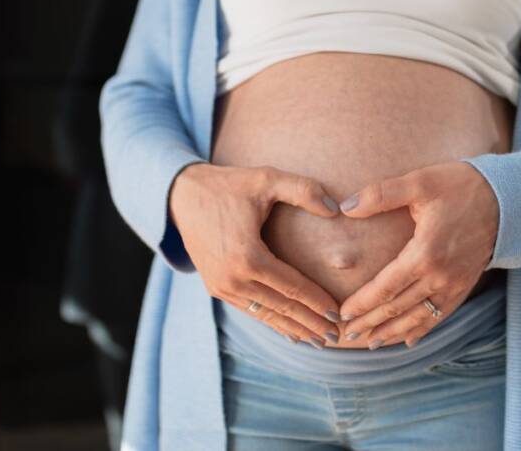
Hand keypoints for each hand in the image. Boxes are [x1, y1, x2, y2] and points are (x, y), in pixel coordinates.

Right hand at [170, 163, 342, 346]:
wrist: (182, 196)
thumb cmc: (228, 185)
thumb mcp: (266, 179)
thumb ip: (303, 190)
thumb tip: (335, 209)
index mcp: (248, 257)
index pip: (292, 287)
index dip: (317, 302)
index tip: (339, 314)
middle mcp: (233, 279)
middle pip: (281, 308)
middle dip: (310, 324)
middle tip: (336, 336)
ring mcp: (222, 287)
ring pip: (265, 314)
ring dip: (292, 329)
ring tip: (318, 340)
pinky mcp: (215, 288)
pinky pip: (250, 310)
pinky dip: (271, 321)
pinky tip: (289, 331)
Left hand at [336, 161, 499, 348]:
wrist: (507, 199)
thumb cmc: (460, 186)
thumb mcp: (419, 182)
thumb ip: (381, 194)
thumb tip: (347, 206)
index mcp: (425, 254)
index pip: (385, 287)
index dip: (362, 303)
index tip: (342, 314)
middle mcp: (440, 276)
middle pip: (398, 309)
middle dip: (370, 323)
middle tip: (347, 336)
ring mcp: (455, 285)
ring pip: (418, 318)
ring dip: (393, 333)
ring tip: (371, 343)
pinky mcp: (466, 286)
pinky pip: (441, 315)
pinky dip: (423, 329)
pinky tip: (409, 340)